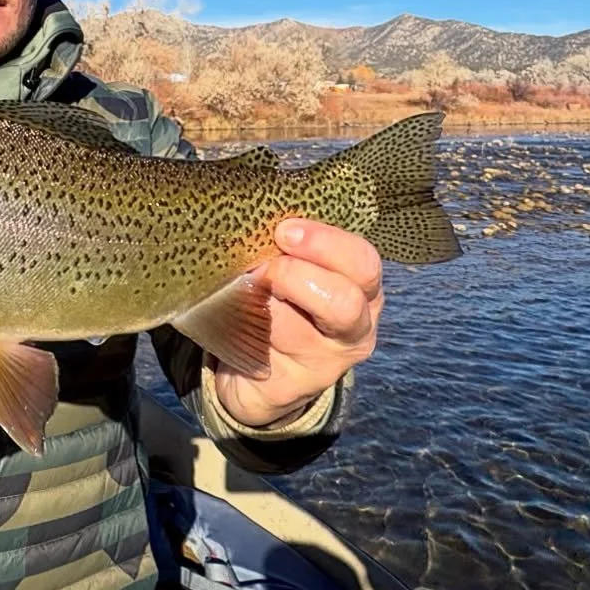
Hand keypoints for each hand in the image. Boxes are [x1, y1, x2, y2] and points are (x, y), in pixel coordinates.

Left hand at [214, 218, 383, 428]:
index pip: (363, 262)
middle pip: (343, 303)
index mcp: (363, 288)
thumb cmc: (282, 297)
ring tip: (237, 289)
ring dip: (255, 302)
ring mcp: (326, 364)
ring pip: (290, 328)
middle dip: (294, 276)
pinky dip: (235, 329)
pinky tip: (226, 317)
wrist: (263, 370)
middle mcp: (355, 328)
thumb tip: (255, 202)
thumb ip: (291, 240)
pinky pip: (258, 352)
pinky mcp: (291, 387)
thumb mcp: (297, 264)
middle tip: (263, 267)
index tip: (284, 230)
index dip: (324, 243)